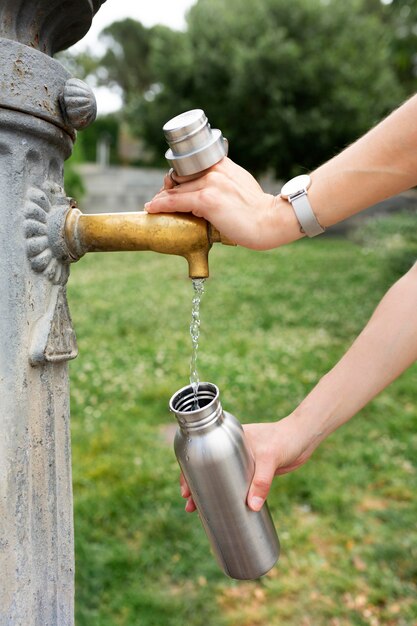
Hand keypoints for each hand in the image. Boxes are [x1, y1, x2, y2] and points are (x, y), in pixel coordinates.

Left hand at [145, 157, 301, 249]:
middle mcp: (215, 170)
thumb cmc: (258, 210)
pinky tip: (152, 207)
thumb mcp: (241, 186)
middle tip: (160, 202)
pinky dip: (161, 204)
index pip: (191, 166)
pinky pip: (176, 201)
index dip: (178, 178)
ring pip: (176, 189)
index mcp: (223, 165)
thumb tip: (214, 192)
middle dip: (168, 190)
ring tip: (154, 206)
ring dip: (161, 199)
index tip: (171, 188)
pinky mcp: (207, 200)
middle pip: (180, 177)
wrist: (271, 221)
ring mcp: (211, 184)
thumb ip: (226, 183)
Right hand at [179, 413, 320, 512]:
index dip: (190, 471)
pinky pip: (236, 484)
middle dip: (196, 486)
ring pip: (221, 478)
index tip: (185, 489)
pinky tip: (223, 508)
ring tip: (199, 511)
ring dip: (210, 492)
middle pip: (208, 468)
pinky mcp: (254, 471)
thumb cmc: (285, 439)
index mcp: (231, 438)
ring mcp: (243, 460)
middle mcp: (233, 449)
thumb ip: (262, 481)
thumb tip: (251, 506)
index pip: (203, 453)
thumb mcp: (270, 458)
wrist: (304, 438)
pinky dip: (228, 495)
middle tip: (189, 505)